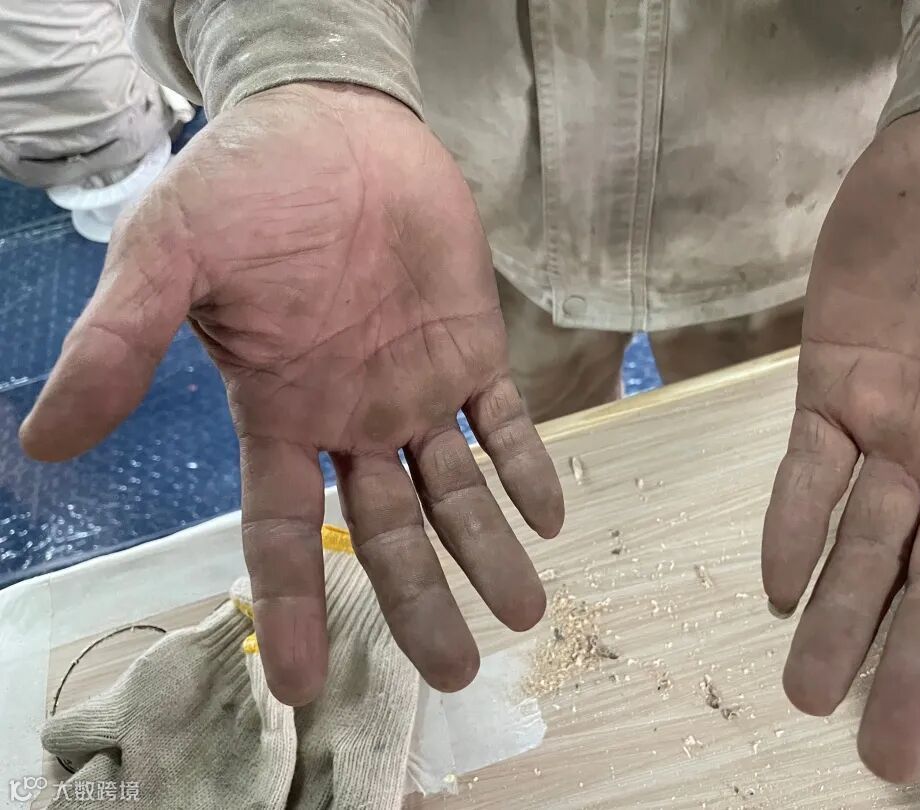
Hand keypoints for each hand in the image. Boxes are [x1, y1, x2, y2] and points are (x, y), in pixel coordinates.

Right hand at [20, 82, 563, 703]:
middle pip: (386, 535)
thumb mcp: (167, 259)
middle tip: (453, 673)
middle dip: (416, 603)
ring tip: (522, 613)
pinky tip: (547, 515)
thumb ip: (119, 345)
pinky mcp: (470, 347)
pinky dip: (527, 465)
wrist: (333, 122)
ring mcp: (415, 389)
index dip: (292, 607)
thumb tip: (45, 438)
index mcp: (280, 416)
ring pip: (455, 493)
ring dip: (487, 551)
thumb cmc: (247, 186)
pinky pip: (505, 421)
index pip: (281, 533)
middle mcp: (351, 420)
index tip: (301, 685)